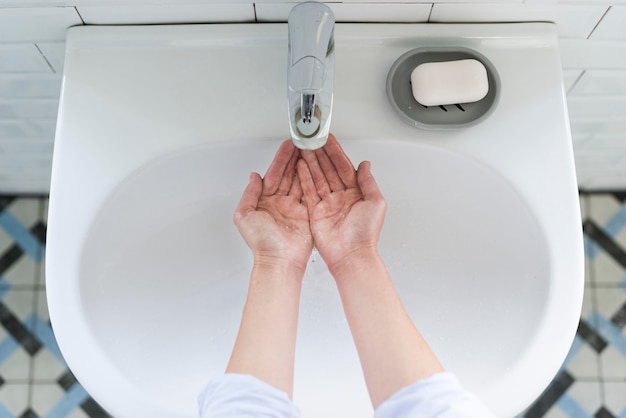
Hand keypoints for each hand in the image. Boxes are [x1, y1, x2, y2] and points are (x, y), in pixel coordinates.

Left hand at [234, 140, 312, 272]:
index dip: (281, 159)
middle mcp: (279, 202)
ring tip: (310, 150)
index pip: (274, 174)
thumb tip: (253, 176)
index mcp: (264, 201)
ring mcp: (293, 207)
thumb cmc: (262, 243)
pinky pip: (309, 192)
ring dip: (304, 164)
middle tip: (302, 142)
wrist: (280, 260)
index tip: (288, 145)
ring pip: (299, 180)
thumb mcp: (244, 215)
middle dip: (294, 157)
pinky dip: (312, 179)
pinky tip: (315, 168)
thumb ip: (249, 194)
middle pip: (288, 174)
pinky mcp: (306, 213)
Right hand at [297, 134, 386, 273]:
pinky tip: (299, 166)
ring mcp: (328, 204)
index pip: (343, 166)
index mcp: (356, 193)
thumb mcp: (376, 203)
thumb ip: (368, 182)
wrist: (351, 256)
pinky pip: (308, 191)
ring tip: (303, 148)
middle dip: (320, 154)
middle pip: (328, 169)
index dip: (335, 152)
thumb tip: (366, 165)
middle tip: (312, 140)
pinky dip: (304, 178)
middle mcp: (341, 197)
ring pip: (318, 177)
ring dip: (310, 162)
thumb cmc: (365, 235)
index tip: (328, 140)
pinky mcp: (316, 212)